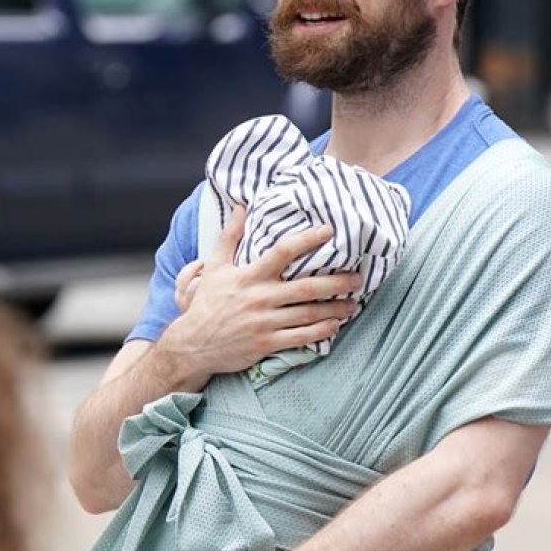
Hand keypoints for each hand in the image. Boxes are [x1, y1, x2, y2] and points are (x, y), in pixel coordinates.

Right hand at [158, 206, 359, 389]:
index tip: (329, 230)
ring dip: (334, 308)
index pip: (283, 252)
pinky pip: (301, 337)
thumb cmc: (208, 303)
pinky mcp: (267, 344)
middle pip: (307, 287)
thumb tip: (241, 206)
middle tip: (357, 277)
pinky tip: (335, 325)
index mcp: (249, 276)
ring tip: (353, 303)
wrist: (193, 344)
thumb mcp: (215, 266)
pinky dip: (321, 331)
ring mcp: (265, 323)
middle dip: (336, 282)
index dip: (308, 239)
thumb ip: (230, 236)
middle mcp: (260, 298)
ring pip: (309, 314)